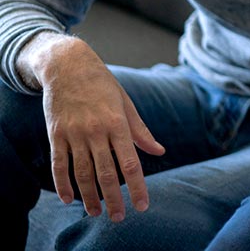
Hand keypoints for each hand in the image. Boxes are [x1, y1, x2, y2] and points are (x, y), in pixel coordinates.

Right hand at [28, 35, 164, 221]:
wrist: (68, 66)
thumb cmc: (103, 84)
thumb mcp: (126, 103)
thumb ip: (141, 131)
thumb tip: (159, 151)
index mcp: (118, 123)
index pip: (130, 163)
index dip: (136, 187)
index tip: (142, 205)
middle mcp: (96, 131)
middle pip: (105, 173)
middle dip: (113, 199)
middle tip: (118, 218)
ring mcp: (74, 134)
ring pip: (82, 173)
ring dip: (89, 197)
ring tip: (96, 212)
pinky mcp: (56, 134)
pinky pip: (59, 164)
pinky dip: (63, 184)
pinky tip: (69, 199)